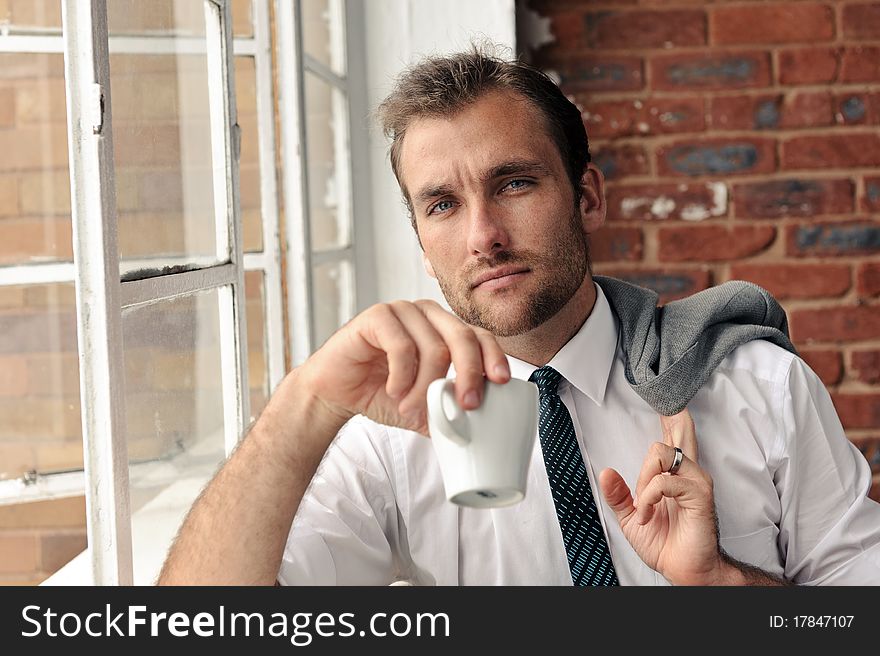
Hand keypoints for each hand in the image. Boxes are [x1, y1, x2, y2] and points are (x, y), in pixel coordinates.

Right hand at [295, 300, 510, 435]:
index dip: (493, 357)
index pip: (480, 336)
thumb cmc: (381, 393)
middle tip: (467, 406)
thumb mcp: (424, 409)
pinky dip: (402, 375)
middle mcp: (427, 315)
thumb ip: (451, 413)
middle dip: (469, 375)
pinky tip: (394, 391)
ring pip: (433, 348)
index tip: (501, 383)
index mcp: (444, 329)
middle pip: (463, 337)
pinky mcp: (377, 316)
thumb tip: (484, 432)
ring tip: (410, 409)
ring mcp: (402, 311)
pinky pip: (402, 345)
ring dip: (425, 388)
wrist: (335, 392)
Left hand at [598, 409, 729, 585]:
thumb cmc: (665, 543)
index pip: (673, 439)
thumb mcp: (631, 517)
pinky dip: (648, 498)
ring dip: (643, 481)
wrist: (684, 569)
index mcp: (673, 476)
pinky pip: (664, 481)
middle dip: (673, 417)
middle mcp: (688, 473)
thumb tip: (606, 472)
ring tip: (646, 507)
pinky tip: (650, 513)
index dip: (671, 418)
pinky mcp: (699, 493)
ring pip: (660, 453)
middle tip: (672, 404)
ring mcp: (695, 481)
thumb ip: (619, 495)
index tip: (668, 401)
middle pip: (679, 433)